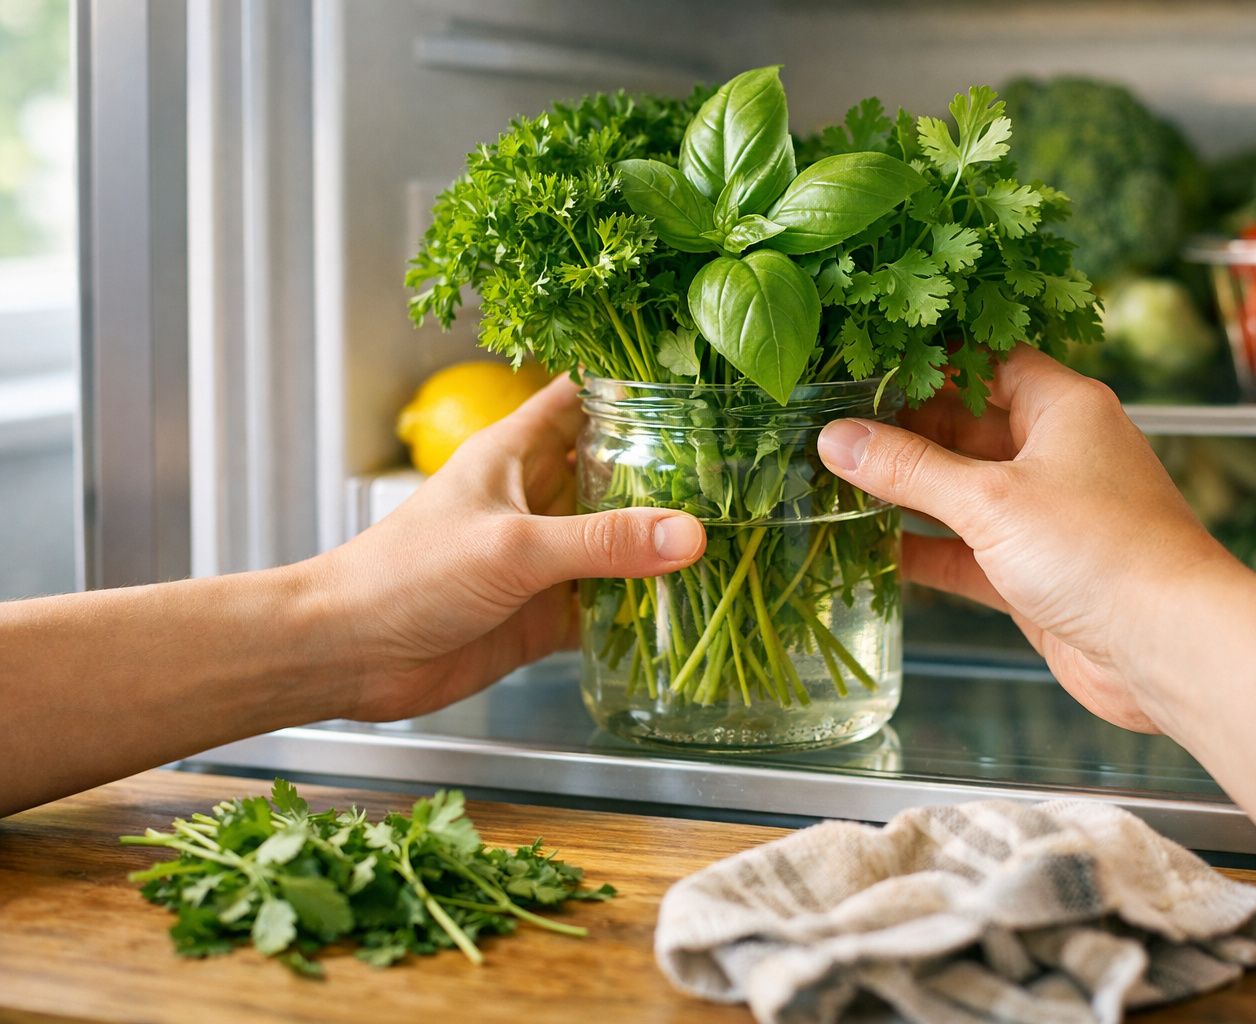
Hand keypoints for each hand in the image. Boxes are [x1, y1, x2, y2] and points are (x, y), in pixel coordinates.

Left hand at [309, 376, 705, 721]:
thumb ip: (602, 541)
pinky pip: (609, 604)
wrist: (349, 656)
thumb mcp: (512, 546)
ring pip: (619, 539)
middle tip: (745, 467)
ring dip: (663, 542)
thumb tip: (689, 534)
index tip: (701, 379)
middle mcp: (537, 497)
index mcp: (517, 452)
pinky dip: (645, 607)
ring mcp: (544, 558)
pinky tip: (692, 608)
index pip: (585, 395)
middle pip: (617, 469)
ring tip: (738, 532)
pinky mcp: (545, 613)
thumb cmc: (406, 575)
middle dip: (673, 469)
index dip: (637, 382)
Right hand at [816, 347, 1239, 732]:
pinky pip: (968, 551)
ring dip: (907, 492)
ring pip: (963, 491)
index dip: (925, 360)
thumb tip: (836, 439)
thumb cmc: (1101, 550)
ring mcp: (1047, 514)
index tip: (862, 365)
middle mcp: (1058, 453)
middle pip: (966, 426)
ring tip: (835, 482)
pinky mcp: (1036, 571)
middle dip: (902, 429)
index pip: (985, 361)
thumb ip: (909, 470)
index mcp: (1063, 407)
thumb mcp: (991, 499)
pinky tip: (871, 549)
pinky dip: (925, 549)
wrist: (1168, 647)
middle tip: (831, 428)